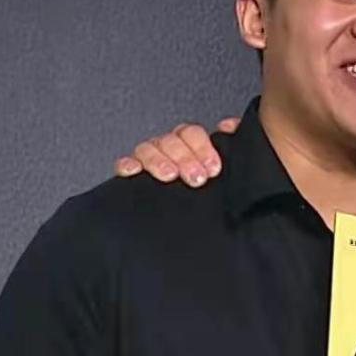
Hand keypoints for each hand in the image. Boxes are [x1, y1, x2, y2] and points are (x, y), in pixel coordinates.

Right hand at [113, 118, 240, 186]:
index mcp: (191, 145)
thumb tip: (231, 126)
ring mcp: (149, 161)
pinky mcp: (131, 176)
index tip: (213, 168)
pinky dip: (127, 165)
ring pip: (147, 148)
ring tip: (169, 176)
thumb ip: (232, 146)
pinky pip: (124, 164)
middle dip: (184, 157)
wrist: (191, 229)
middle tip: (196, 177)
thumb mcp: (227, 172)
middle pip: (170, 140)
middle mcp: (169, 150)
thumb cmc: (209, 189)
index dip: (201, 147)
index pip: (192, 134)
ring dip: (158, 160)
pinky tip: (134, 171)